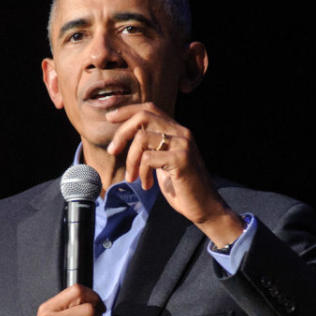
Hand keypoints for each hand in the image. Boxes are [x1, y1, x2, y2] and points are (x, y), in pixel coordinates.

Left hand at [105, 102, 244, 246]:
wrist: (205, 207)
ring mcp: (183, 145)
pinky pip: (148, 158)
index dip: (128, 110)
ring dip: (130, 160)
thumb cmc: (182, 187)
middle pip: (143, 117)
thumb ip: (153, 147)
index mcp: (178, 131)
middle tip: (112, 151)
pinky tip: (146, 185)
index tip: (110, 118)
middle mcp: (182, 133)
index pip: (150, 109)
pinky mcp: (181, 159)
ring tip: (132, 177)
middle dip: (122, 132)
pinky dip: (142, 172)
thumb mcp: (164, 162)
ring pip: (142, 138)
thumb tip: (128, 137)